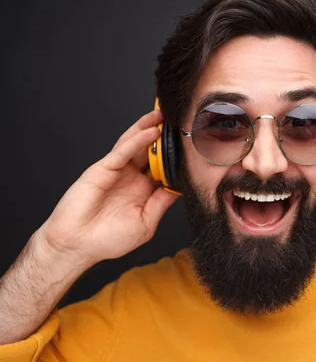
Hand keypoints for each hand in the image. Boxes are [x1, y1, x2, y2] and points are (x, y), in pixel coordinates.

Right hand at [35, 109, 178, 266]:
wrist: (77, 246)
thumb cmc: (108, 240)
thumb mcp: (146, 223)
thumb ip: (161, 203)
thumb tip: (180, 188)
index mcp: (143, 191)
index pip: (163, 168)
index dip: (176, 157)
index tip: (192, 146)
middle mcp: (131, 178)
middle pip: (150, 151)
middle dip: (163, 137)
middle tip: (179, 121)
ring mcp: (117, 172)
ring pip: (136, 144)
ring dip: (149, 128)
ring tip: (163, 115)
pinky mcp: (102, 169)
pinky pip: (123, 151)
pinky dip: (137, 140)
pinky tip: (151, 131)